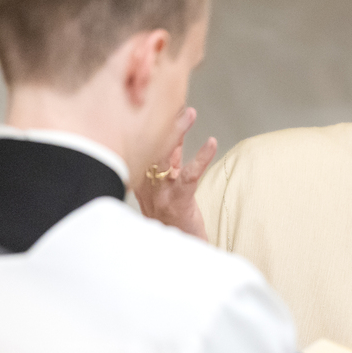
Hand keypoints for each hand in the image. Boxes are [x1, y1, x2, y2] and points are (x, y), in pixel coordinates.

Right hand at [135, 107, 216, 241]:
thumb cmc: (169, 223)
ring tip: (188, 112)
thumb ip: (162, 167)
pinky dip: (202, 157)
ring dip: (178, 133)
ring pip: (167, 156)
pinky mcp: (179, 201)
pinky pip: (190, 175)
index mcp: (139, 180)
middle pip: (151, 146)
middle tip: (169, 95)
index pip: (141, 146)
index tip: (149, 100)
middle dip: (160, 120)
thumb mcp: (160, 192)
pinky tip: (212, 142)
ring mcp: (161, 193)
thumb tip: (168, 141)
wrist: (173, 257)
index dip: (146, 123)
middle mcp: (146, 185)